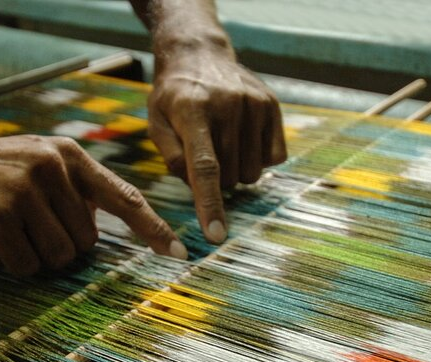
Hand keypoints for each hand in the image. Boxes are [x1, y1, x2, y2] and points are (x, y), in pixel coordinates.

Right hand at [0, 134, 187, 274]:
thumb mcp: (41, 159)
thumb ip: (77, 188)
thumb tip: (101, 231)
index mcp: (70, 156)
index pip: (125, 197)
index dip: (153, 228)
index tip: (178, 252)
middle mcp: (52, 169)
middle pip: (87, 242)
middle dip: (64, 245)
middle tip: (32, 224)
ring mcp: (24, 192)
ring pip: (60, 257)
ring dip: (40, 255)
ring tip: (14, 228)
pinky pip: (28, 265)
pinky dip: (16, 262)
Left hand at [148, 46, 286, 242]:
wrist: (199, 55)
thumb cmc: (172, 97)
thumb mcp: (156, 122)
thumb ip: (172, 155)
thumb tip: (195, 185)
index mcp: (192, 111)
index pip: (205, 168)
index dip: (210, 205)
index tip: (217, 236)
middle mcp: (228, 106)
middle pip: (230, 177)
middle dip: (215, 182)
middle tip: (204, 157)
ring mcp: (254, 104)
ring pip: (252, 173)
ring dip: (236, 171)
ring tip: (221, 145)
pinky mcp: (272, 106)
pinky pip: (274, 158)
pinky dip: (257, 159)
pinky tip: (242, 139)